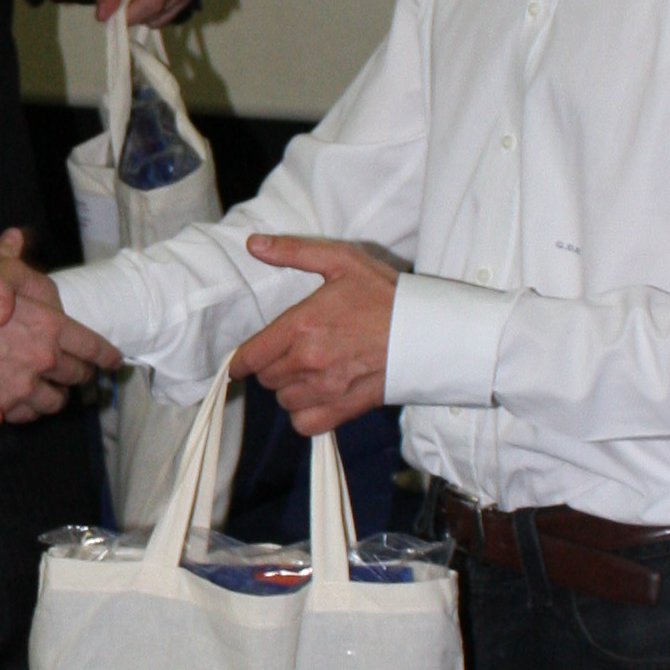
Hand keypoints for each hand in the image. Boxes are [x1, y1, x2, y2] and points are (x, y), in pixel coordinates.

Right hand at [0, 231, 121, 431]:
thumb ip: (4, 255)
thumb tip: (15, 237)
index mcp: (50, 326)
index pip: (93, 346)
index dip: (106, 354)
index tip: (113, 360)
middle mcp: (43, 360)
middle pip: (77, 377)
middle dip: (81, 375)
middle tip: (80, 372)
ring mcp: (23, 387)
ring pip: (52, 403)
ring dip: (53, 396)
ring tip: (49, 390)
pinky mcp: (0, 407)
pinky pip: (23, 416)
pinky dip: (24, 411)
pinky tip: (20, 402)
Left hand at [233, 236, 399, 432]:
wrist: (428, 331)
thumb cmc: (386, 295)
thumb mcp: (341, 260)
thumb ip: (294, 251)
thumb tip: (254, 245)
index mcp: (301, 325)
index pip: (250, 355)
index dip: (241, 360)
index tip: (242, 362)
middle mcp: (308, 360)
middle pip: (266, 378)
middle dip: (272, 366)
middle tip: (291, 354)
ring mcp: (326, 388)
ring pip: (283, 400)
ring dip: (289, 388)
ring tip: (308, 372)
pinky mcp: (344, 409)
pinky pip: (304, 423)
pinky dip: (305, 414)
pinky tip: (316, 397)